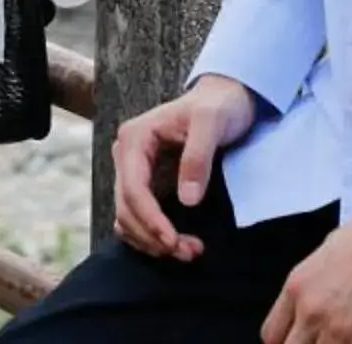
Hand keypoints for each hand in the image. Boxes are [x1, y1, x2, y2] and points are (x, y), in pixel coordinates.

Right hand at [109, 72, 256, 259]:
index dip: (150, 220)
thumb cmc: (219, 106)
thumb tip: (187, 201)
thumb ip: (198, 158)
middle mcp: (127, 155)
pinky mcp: (145, 183)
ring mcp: (134, 170)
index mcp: (135, 138)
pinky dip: (150, 235)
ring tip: (189, 251)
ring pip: (127, 217)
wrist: (225, 98)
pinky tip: (175, 242)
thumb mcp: (211, 123)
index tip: (174, 242)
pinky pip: (135, 217)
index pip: (133, 189)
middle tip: (190, 252)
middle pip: (126, 208)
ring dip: (150, 241)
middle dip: (153, 235)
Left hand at [263, 207, 351, 343]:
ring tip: (342, 339)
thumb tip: (306, 313)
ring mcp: (338, 330)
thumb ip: (309, 290)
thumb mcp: (323, 257)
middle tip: (320, 341)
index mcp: (296, 287)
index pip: (271, 335)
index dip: (285, 342)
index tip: (298, 341)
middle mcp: (311, 311)